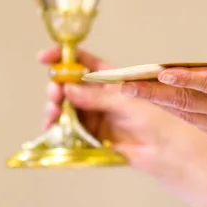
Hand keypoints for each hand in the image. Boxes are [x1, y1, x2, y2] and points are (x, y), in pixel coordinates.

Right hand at [39, 47, 206, 206]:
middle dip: (56, 86)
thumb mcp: (125, 103)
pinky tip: (51, 126)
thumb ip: (97, 97)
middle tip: (55, 93)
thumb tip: (68, 90)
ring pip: (63, 106)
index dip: (63, 56)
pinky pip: (66, 127)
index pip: (81, 61)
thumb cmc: (153, 119)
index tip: (45, 58)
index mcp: (108, 78)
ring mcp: (91, 114)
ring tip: (54, 111)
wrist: (162, 150)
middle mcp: (97, 94)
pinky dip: (55, 126)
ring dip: (54, 106)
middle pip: (67, 84)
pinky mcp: (88, 133)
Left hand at [120, 36, 206, 185]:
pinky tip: (159, 103)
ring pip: (185, 113)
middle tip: (123, 85)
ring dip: (156, 102)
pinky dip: (175, 111)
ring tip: (131, 91)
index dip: (182, 78)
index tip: (158, 72)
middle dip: (152, 92)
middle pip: (186, 100)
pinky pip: (195, 122)